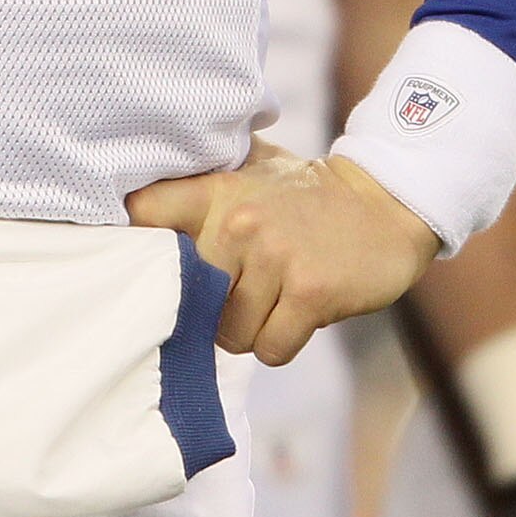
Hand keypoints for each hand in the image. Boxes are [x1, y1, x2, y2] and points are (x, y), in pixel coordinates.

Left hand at [125, 140, 440, 364]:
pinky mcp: (310, 292)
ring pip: (230, 334)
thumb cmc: (304, 194)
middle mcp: (239, 222)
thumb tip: (135, 200)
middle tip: (239, 291)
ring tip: (274, 299)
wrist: (384, 205)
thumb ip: (201, 180)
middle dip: (210, 309)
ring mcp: (276, 257)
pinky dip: (281, 342)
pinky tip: (298, 313)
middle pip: (188, 300)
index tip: (134, 263)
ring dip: (250, 330)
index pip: (144, 212)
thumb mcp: (251, 168)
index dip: (131, 244)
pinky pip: (270, 349)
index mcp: (216, 190)